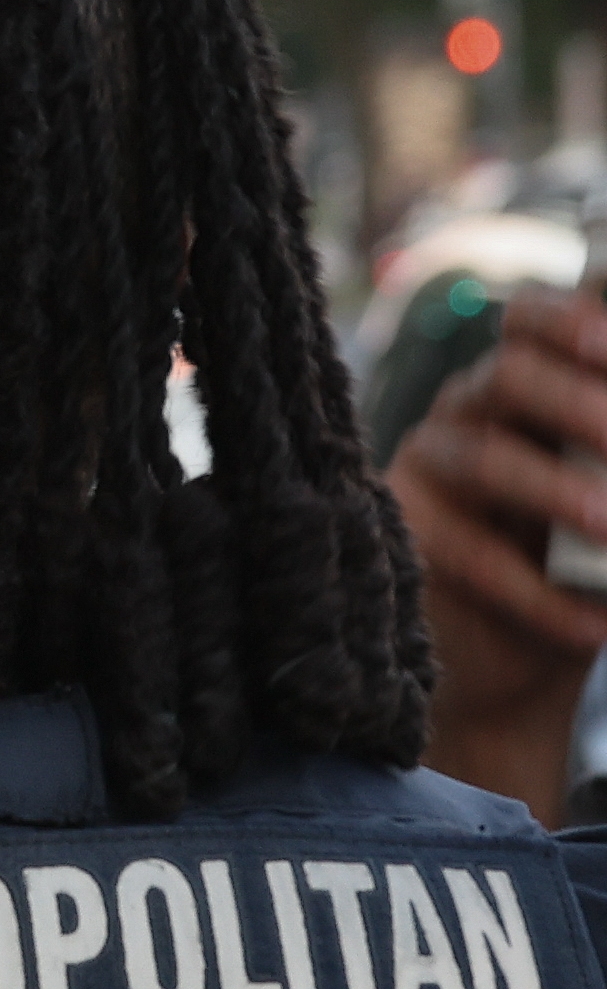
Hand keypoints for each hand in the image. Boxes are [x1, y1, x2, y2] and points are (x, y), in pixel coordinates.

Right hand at [391, 285, 606, 820]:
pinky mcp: (401, 546)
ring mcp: (423, 479)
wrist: (514, 670)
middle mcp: (463, 419)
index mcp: (521, 389)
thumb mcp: (605, 497)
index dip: (569, 318)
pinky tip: (596, 626)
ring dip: (561, 494)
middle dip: (580, 402)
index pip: (528, 321)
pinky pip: (470, 557)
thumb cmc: (576, 567)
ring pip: (484, 460)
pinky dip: (543, 596)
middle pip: (505, 375)